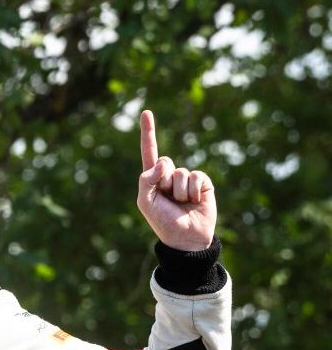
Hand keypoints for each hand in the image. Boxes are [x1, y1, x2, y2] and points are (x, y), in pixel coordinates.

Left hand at [136, 109, 216, 250]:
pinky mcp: (202, 183)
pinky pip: (196, 177)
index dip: (149, 132)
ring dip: (179, 191)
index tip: (146, 112)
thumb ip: (147, 180)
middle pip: (165, 162)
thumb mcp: (146, 202)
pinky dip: (193, 191)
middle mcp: (169, 176)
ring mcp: (187, 179)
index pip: (150, 152)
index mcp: (153, 178)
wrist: (186, 237)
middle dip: (164, 181)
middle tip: (168, 199)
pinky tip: (194, 201)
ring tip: (181, 203)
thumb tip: (163, 162)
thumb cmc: (163, 221)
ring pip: (180, 172)